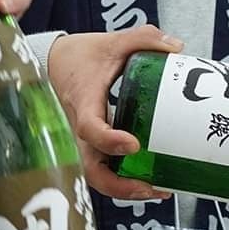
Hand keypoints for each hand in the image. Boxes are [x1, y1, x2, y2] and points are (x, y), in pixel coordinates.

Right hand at [47, 26, 185, 200]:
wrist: (51, 62)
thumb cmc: (80, 56)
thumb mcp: (112, 42)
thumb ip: (144, 39)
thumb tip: (177, 48)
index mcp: (84, 103)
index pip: (89, 128)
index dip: (109, 140)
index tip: (133, 144)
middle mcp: (79, 129)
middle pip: (91, 169)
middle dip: (120, 185)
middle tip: (152, 187)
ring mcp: (82, 141)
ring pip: (96, 175)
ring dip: (124, 189)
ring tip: (157, 190)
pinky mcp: (88, 145)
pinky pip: (102, 168)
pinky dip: (122, 180)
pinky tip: (148, 181)